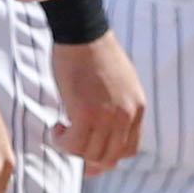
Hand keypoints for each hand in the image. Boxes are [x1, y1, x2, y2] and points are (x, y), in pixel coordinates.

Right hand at [51, 32, 145, 175]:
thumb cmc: (93, 52)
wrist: (83, 32)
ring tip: (61, 130)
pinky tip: (56, 128)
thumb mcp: (118, 83)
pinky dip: (62, 142)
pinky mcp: (86, 113)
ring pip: (91, 154)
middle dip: (89, 160)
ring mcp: (108, 116)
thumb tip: (100, 128)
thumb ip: (116, 106)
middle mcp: (126, 116)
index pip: (129, 149)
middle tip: (71, 149)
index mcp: (137, 108)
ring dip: (72, 148)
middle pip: (110, 157)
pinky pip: (73, 144)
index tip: (93, 158)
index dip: (110, 157)